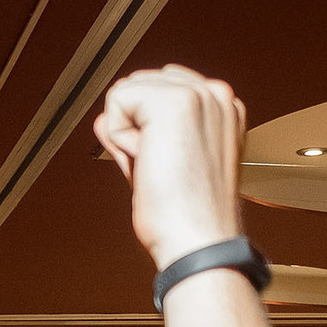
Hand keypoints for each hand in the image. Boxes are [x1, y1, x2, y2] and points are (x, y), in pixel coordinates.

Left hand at [92, 66, 247, 271]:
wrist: (198, 241)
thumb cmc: (187, 216)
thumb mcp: (161, 162)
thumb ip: (136, 133)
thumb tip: (105, 117)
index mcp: (221, 108)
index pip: (157, 89)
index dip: (145, 129)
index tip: (169, 164)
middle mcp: (215, 94)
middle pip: (138, 85)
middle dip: (135, 128)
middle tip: (163, 168)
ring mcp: (198, 93)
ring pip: (126, 92)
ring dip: (128, 135)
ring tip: (160, 165)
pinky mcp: (176, 101)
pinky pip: (116, 101)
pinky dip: (120, 138)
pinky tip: (150, 161)